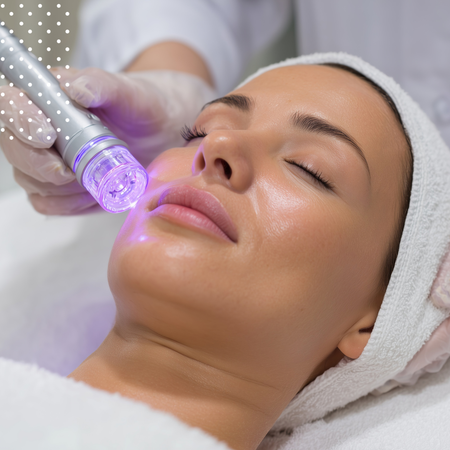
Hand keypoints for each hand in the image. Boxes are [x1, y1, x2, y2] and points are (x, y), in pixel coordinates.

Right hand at [0, 67, 215, 213]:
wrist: (160, 133)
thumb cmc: (142, 108)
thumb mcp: (129, 93)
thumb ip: (102, 85)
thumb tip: (74, 89)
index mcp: (48, 97)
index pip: (11, 104)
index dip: (21, 121)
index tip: (47, 136)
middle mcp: (40, 128)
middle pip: (14, 149)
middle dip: (40, 165)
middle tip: (70, 173)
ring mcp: (47, 159)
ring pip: (30, 180)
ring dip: (59, 188)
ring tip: (92, 181)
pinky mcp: (60, 187)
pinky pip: (48, 203)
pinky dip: (69, 204)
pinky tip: (92, 195)